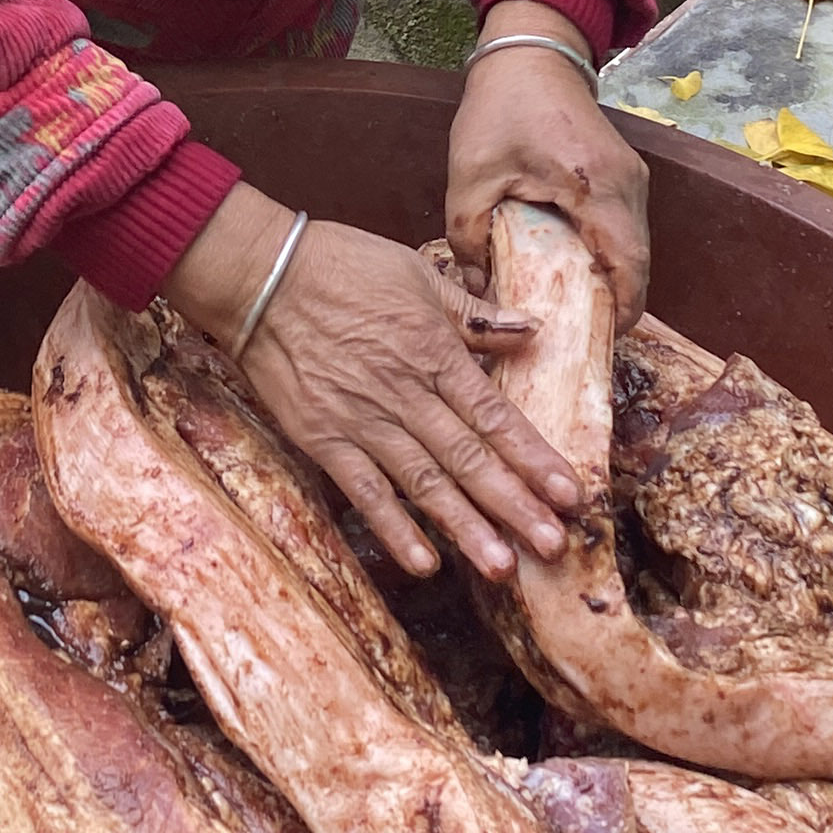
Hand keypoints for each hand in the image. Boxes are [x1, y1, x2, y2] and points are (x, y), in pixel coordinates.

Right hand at [161, 188, 580, 580]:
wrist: (260, 276)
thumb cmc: (341, 266)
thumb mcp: (417, 274)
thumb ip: (474, 312)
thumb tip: (532, 328)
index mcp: (435, 351)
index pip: (496, 415)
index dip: (535, 457)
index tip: (571, 493)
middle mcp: (406, 394)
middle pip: (470, 459)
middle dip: (515, 505)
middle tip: (553, 547)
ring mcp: (363, 420)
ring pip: (425, 483)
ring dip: (466, 527)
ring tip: (501, 566)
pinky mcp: (323, 438)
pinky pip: (365, 491)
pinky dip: (394, 527)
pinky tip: (424, 562)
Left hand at [445, 3, 652, 324]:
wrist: (531, 55)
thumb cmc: (501, 109)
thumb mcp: (470, 176)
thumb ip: (468, 238)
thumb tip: (478, 292)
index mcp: (595, 186)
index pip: (630, 266)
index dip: (621, 313)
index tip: (595, 345)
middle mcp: (628, 185)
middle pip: (638, 264)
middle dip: (612, 306)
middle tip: (575, 339)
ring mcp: (633, 179)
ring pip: (635, 249)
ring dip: (611, 282)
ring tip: (572, 315)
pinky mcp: (626, 177)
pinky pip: (626, 230)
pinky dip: (608, 257)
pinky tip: (572, 274)